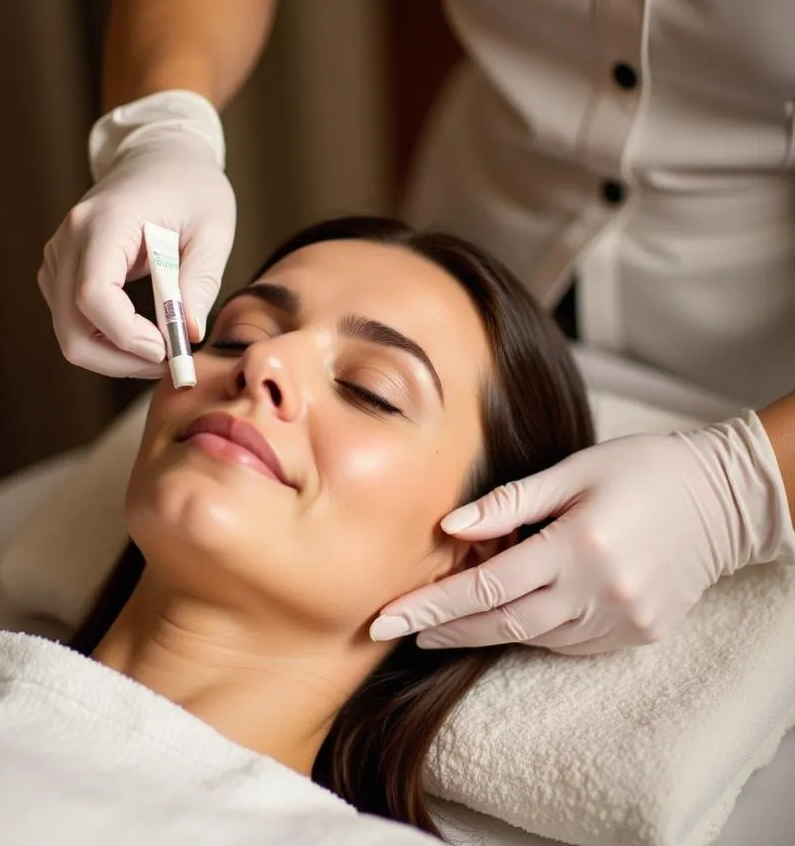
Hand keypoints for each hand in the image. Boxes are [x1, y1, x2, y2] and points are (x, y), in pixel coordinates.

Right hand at [39, 90, 235, 377]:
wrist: (161, 155)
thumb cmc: (192, 187)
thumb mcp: (212, 231)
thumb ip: (198, 282)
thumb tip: (187, 335)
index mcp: (105, 222)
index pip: (93, 295)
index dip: (126, 336)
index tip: (167, 349)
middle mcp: (69, 239)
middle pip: (71, 327)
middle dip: (120, 359)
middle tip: (168, 361)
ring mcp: (58, 255)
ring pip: (68, 331)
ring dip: (114, 354)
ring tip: (163, 345)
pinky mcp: (61, 269)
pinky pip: (72, 320)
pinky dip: (106, 340)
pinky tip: (144, 333)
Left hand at [370, 412, 794, 654]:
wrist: (724, 496)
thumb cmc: (642, 468)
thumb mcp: (573, 470)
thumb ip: (509, 503)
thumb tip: (449, 527)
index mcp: (576, 547)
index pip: (485, 587)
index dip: (431, 605)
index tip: (386, 619)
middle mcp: (599, 593)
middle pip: (503, 624)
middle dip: (445, 630)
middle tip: (399, 631)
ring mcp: (623, 620)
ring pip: (536, 637)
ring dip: (487, 630)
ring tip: (445, 619)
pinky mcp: (641, 633)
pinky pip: (572, 641)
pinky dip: (536, 629)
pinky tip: (512, 614)